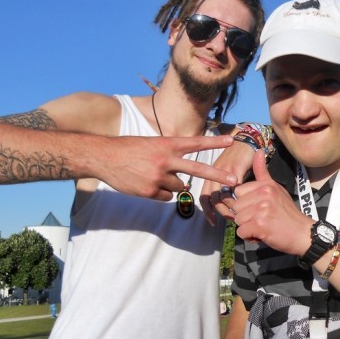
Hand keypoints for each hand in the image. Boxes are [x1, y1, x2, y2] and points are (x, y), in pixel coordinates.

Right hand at [98, 135, 237, 200]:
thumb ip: (170, 157)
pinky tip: (147, 184)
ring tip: (153, 176)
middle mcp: (166, 160)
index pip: (195, 143)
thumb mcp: (151, 145)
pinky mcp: (151, 191)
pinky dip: (161, 194)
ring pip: (179, 187)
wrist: (105, 157)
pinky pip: (166, 197)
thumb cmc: (128, 149)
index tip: (231, 140)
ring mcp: (159, 177)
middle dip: (217, 176)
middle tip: (234, 181)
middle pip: (197, 169)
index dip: (214, 142)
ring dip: (173, 185)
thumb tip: (184, 181)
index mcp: (167, 144)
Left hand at [200, 139, 255, 224]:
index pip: (204, 196)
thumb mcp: (228, 172)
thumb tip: (226, 204)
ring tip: (235, 214)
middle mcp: (214, 172)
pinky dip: (239, 196)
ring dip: (228, 206)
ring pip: (222, 194)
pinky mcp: (236, 167)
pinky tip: (244, 204)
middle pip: (211, 197)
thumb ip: (225, 187)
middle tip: (226, 220)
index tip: (212, 222)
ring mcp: (224, 170)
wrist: (247, 139)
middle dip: (217, 212)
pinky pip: (235, 186)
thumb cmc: (238, 158)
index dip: (207, 210)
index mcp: (210, 174)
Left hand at [225, 151, 311, 254]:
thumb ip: (262, 172)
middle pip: (236, 207)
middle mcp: (264, 194)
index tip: (259, 208)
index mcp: (265, 186)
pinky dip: (249, 236)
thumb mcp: (276, 188)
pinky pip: (241, 232)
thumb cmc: (287, 213)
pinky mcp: (260, 224)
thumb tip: (258, 150)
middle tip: (262, 219)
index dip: (246, 204)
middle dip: (245, 216)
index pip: (238, 192)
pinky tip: (263, 234)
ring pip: (238, 220)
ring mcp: (262, 209)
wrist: (302, 234)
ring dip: (247, 227)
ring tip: (263, 226)